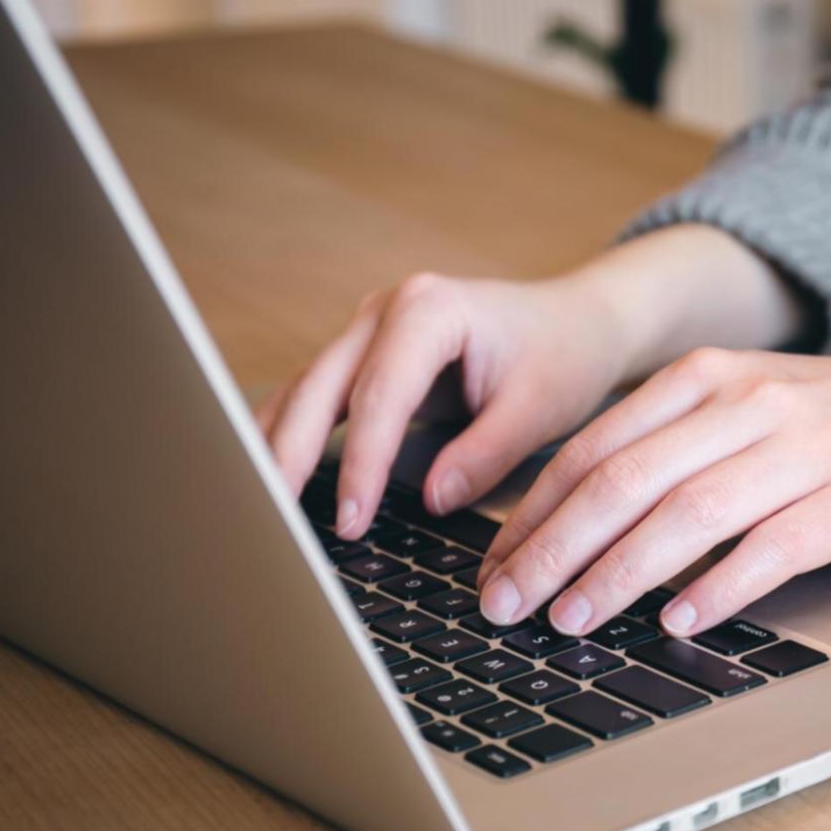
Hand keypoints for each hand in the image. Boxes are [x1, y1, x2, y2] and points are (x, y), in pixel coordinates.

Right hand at [255, 272, 629, 536]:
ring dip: (277, 447)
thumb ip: (486, 452)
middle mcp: (386, 311)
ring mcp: (367, 330)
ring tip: (256, 509)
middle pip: (321, 387)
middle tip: (274, 521)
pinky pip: (313, 398)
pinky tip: (266, 479)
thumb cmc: (562, 356)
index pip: (381, 394)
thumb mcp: (539, 407)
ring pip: (304, 391)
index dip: (361, 462)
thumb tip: (432, 499)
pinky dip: (290, 437)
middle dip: (293, 456)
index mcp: (431, 310)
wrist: (575, 322)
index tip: (351, 520)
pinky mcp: (363, 357)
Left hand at [474, 347, 830, 636]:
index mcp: (705, 379)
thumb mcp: (742, 405)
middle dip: (553, 550)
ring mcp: (802, 451)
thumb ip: (667, 445)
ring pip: (688, 516)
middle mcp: (746, 406)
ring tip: (573, 621)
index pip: (595, 449)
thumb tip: (567, 522)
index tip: (493, 568)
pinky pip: (772, 548)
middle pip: (626, 482)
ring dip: (618, 575)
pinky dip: (719, 587)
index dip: (534, 514)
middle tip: (507, 606)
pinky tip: (679, 620)